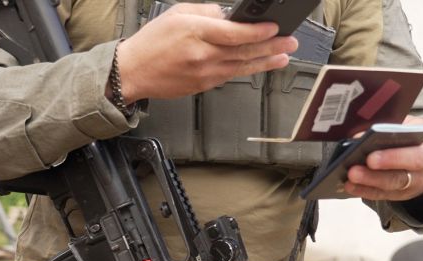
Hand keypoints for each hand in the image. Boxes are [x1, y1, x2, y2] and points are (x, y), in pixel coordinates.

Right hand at [115, 3, 297, 101]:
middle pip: (244, 52)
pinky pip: (229, 76)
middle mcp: (202, 55)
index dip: (259, 32)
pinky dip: (245, 70)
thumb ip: (205, 11)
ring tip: (282, 57)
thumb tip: (228, 15)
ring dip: (265, 62)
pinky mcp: (202, 86)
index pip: (235, 33)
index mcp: (196, 32)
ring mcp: (203, 74)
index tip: (275, 27)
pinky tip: (256, 66)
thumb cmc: (150, 43)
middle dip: (271, 47)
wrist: (132, 72)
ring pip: (241, 67)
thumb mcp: (176, 13)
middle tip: (290, 43)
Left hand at [344, 116, 422, 200]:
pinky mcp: (397, 193)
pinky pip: (380, 194)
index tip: (370, 157)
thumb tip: (360, 135)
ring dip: (366, 183)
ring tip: (349, 177)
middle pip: (399, 176)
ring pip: (388, 187)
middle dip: (374, 175)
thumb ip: (391, 127)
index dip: (392, 158)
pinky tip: (349, 185)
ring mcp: (410, 184)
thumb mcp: (410, 126)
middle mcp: (421, 170)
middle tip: (353, 171)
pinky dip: (363, 190)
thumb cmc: (413, 137)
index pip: (414, 156)